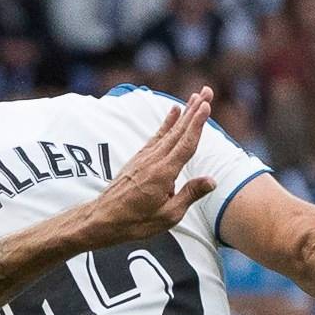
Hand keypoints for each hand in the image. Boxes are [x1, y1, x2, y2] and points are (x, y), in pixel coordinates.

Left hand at [67, 86, 218, 250]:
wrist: (103, 219)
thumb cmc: (136, 222)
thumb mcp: (168, 216)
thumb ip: (189, 195)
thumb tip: (211, 180)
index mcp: (164, 174)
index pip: (186, 145)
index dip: (197, 124)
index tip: (206, 106)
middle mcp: (154, 160)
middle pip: (179, 131)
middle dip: (194, 110)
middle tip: (207, 92)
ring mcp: (145, 157)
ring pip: (169, 131)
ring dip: (184, 113)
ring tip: (195, 97)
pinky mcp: (139, 159)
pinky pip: (157, 136)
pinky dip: (167, 123)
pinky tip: (173, 112)